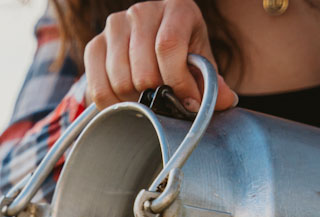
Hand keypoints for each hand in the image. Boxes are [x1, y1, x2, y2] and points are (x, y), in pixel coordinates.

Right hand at [83, 0, 237, 111]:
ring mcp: (115, 26)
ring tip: (147, 102)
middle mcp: (143, 11)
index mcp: (177, 8)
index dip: (178, 82)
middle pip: (143, 69)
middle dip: (157, 97)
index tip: (188, 103)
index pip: (168, 47)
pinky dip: (113, 104)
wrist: (150, 47)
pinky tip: (126, 103)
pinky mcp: (95, 44)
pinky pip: (99, 86)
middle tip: (165, 103)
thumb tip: (224, 100)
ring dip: (135, 102)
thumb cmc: (181, 56)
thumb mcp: (202, 66)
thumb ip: (213, 84)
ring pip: (120, 80)